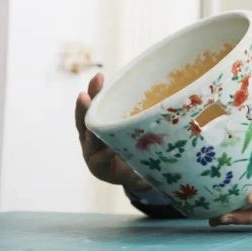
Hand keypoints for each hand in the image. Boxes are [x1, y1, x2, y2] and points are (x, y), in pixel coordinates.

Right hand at [75, 73, 151, 191]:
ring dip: (92, 132)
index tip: (99, 77)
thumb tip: (168, 86)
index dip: (94, 91)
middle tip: (84, 96)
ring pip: (89, 140)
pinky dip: (105, 153)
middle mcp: (91, 135)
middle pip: (85, 119)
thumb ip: (142, 112)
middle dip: (84, 107)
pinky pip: (100, 159)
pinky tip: (111, 149)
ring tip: (92, 127)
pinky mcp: (99, 168)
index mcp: (99, 121)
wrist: (138, 174)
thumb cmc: (135, 144)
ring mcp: (92, 152)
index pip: (94, 103)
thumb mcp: (137, 125)